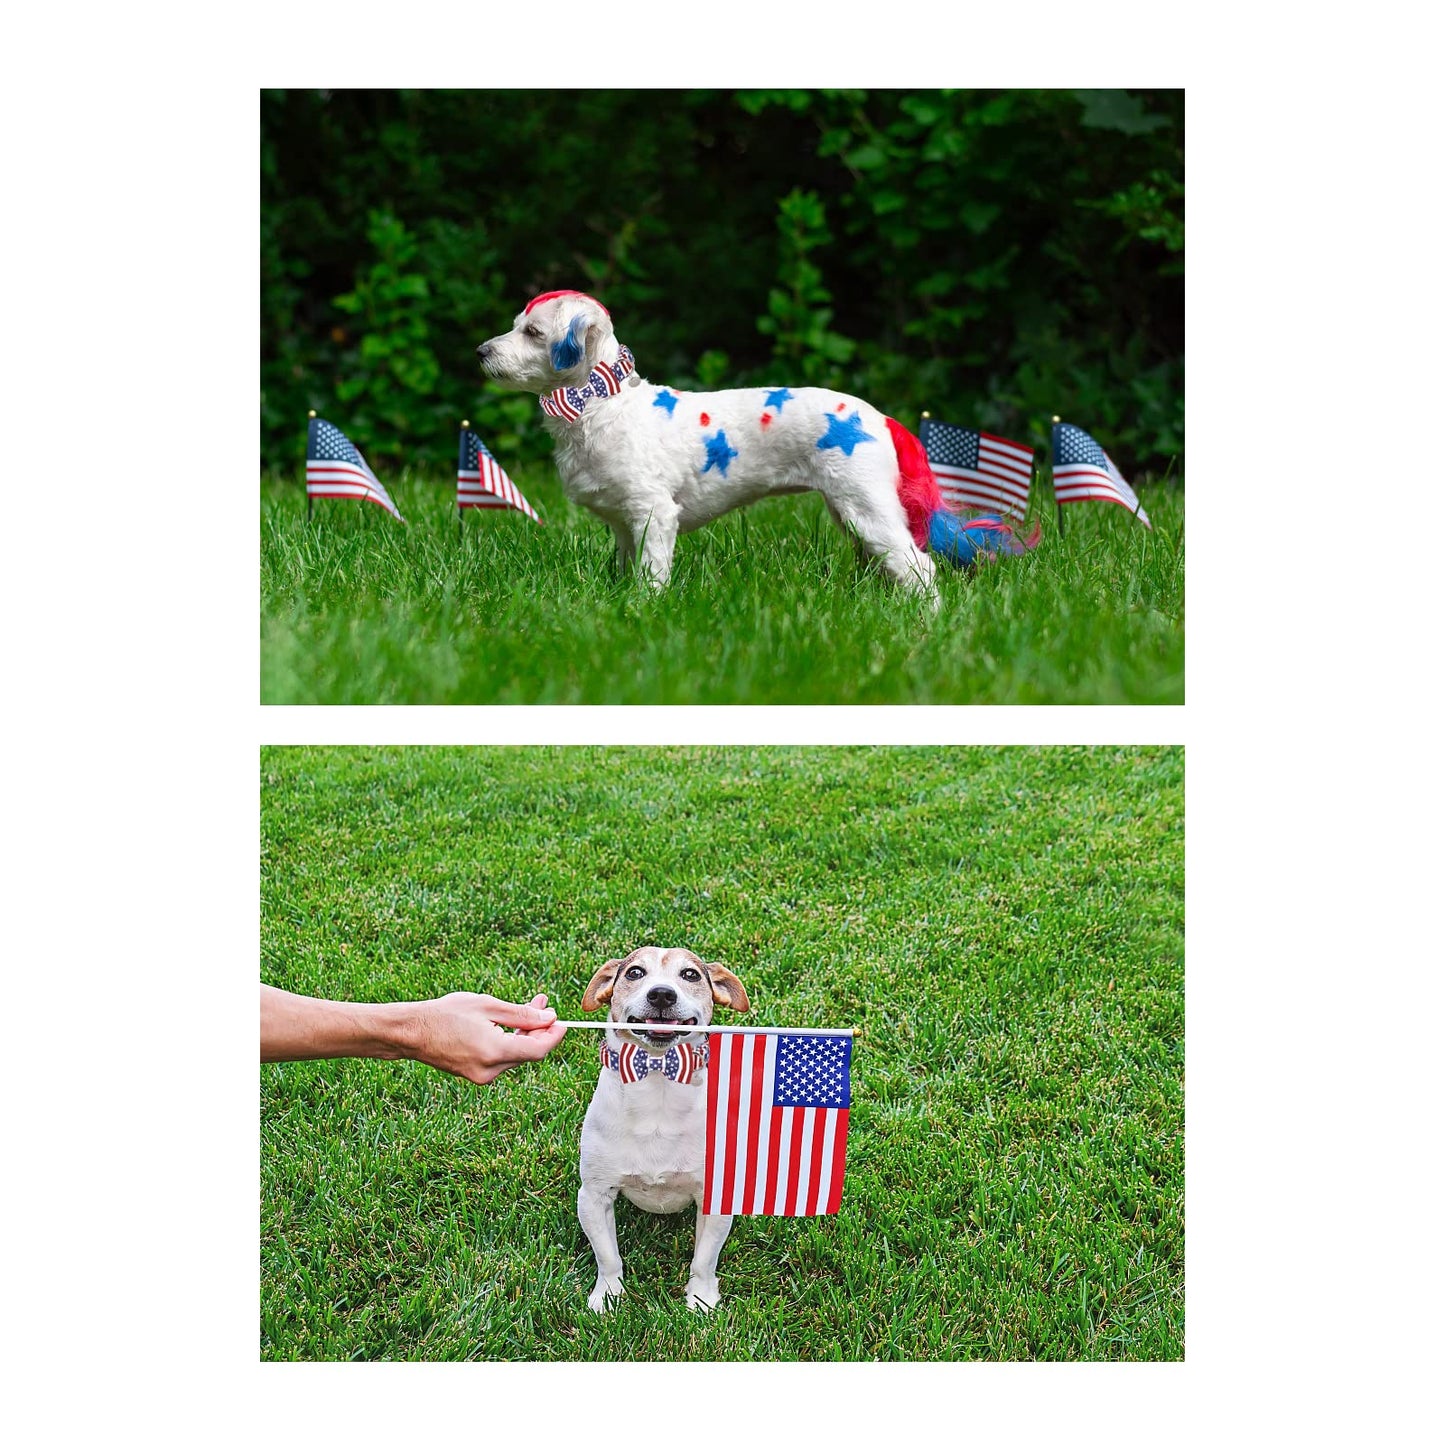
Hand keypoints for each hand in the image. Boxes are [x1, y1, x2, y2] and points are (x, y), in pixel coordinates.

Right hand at [407, 992, 566, 1084]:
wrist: (412, 1032)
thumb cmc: (446, 1014)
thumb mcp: (487, 1005)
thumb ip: (521, 1014)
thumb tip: (549, 1018)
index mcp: (494, 1051)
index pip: (538, 1050)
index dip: (554, 1036)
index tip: (562, 1020)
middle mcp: (490, 1070)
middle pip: (529, 1052)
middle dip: (540, 1029)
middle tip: (542, 1003)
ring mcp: (482, 1075)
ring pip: (516, 1055)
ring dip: (525, 1033)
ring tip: (528, 1007)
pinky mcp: (475, 1075)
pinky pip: (502, 1059)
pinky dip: (510, 1041)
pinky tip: (509, 1024)